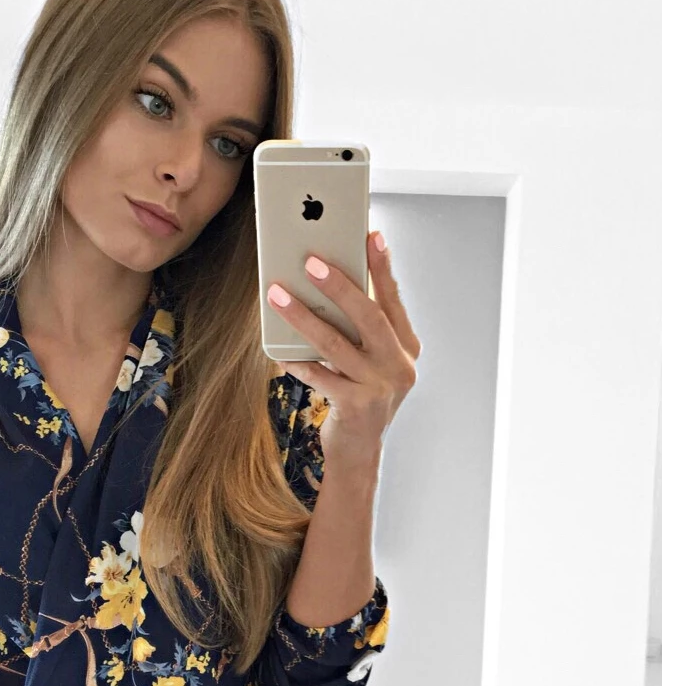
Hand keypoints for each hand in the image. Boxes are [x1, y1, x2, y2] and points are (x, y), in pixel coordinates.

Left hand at [267, 231, 420, 463]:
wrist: (360, 452)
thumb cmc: (360, 397)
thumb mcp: (371, 361)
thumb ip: (361, 329)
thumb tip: (330, 282)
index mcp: (407, 347)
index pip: (392, 300)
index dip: (381, 267)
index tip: (370, 234)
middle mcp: (400, 365)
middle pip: (368, 316)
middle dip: (338, 285)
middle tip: (310, 261)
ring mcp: (380, 388)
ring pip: (336, 344)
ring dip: (303, 317)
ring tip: (278, 295)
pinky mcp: (357, 408)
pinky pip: (321, 376)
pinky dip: (298, 361)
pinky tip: (280, 350)